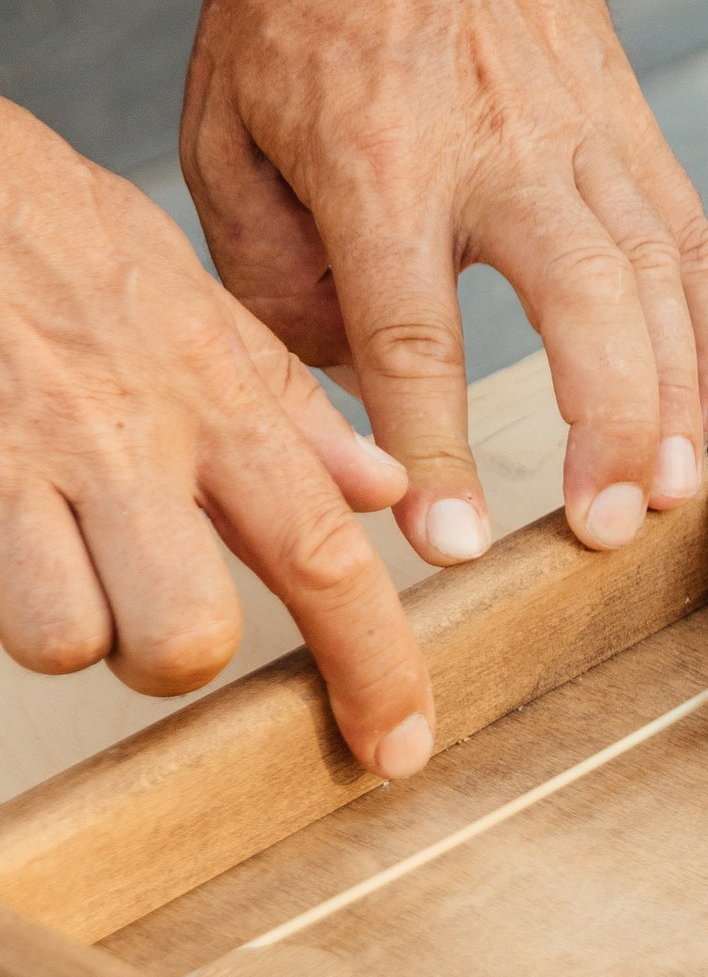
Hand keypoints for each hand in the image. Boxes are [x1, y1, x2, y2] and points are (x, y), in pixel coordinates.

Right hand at [0, 96, 428, 772]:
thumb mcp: (188, 296)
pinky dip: (2, 596)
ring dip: (71, 629)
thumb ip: (285, 406)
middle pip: (189, 639)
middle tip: (148, 603)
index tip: (398, 746)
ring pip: (71, 640)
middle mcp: (131, 438)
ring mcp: (27, 459)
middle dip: (171, 659)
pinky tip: (7, 540)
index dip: (374, 671)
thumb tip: (381, 491)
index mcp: (212, 400)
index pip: (325, 559)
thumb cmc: (46, 230)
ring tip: (60, 563)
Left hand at [181, 0, 707, 572]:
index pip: (414, 332)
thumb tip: (350, 387)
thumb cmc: (295, 1)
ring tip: (671, 496)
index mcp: (377, 160)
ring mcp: (579, 129)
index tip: (452, 538)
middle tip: (606, 528)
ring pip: (656, 279)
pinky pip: (691, 240)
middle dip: (605, 427)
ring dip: (676, 400)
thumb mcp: (225, 128)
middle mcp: (496, 145)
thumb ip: (272, 273)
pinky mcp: (629, 120)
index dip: (436, 444)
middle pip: (580, 306)